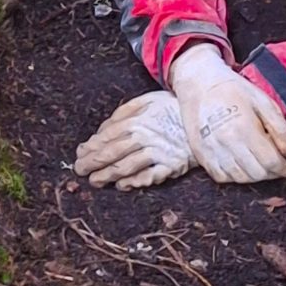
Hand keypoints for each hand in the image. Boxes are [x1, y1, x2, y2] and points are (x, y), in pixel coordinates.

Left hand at [74, 91, 195, 189]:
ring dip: (108, 175)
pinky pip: (149, 177)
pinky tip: (122, 185)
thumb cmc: (172, 106)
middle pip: (113, 153)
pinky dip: (134, 182)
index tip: (79, 154)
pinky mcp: (171, 166)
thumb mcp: (147, 100)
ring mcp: (158, 152)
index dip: (91, 147)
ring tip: (95, 181)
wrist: (205, 115)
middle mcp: (145, 137)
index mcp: (137, 120)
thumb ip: (123, 112)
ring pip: (127, 167)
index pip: (107, 136)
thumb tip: (103, 129)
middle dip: (93, 163)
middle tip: (80, 171)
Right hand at [169, 44, 285, 184]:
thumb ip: (279, 127)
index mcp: (244, 128)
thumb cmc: (233, 89)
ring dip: (255, 176)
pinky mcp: (201, 155)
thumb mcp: (263, 100)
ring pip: (240, 179)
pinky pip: (222, 177)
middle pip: (256, 174)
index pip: (270, 162)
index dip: (285, 168)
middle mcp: (226, 144)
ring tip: (262, 164)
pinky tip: (242, 164)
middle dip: (273, 173)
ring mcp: (211, 151)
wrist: (199, 84)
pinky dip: (236, 176)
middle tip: (279, 165)